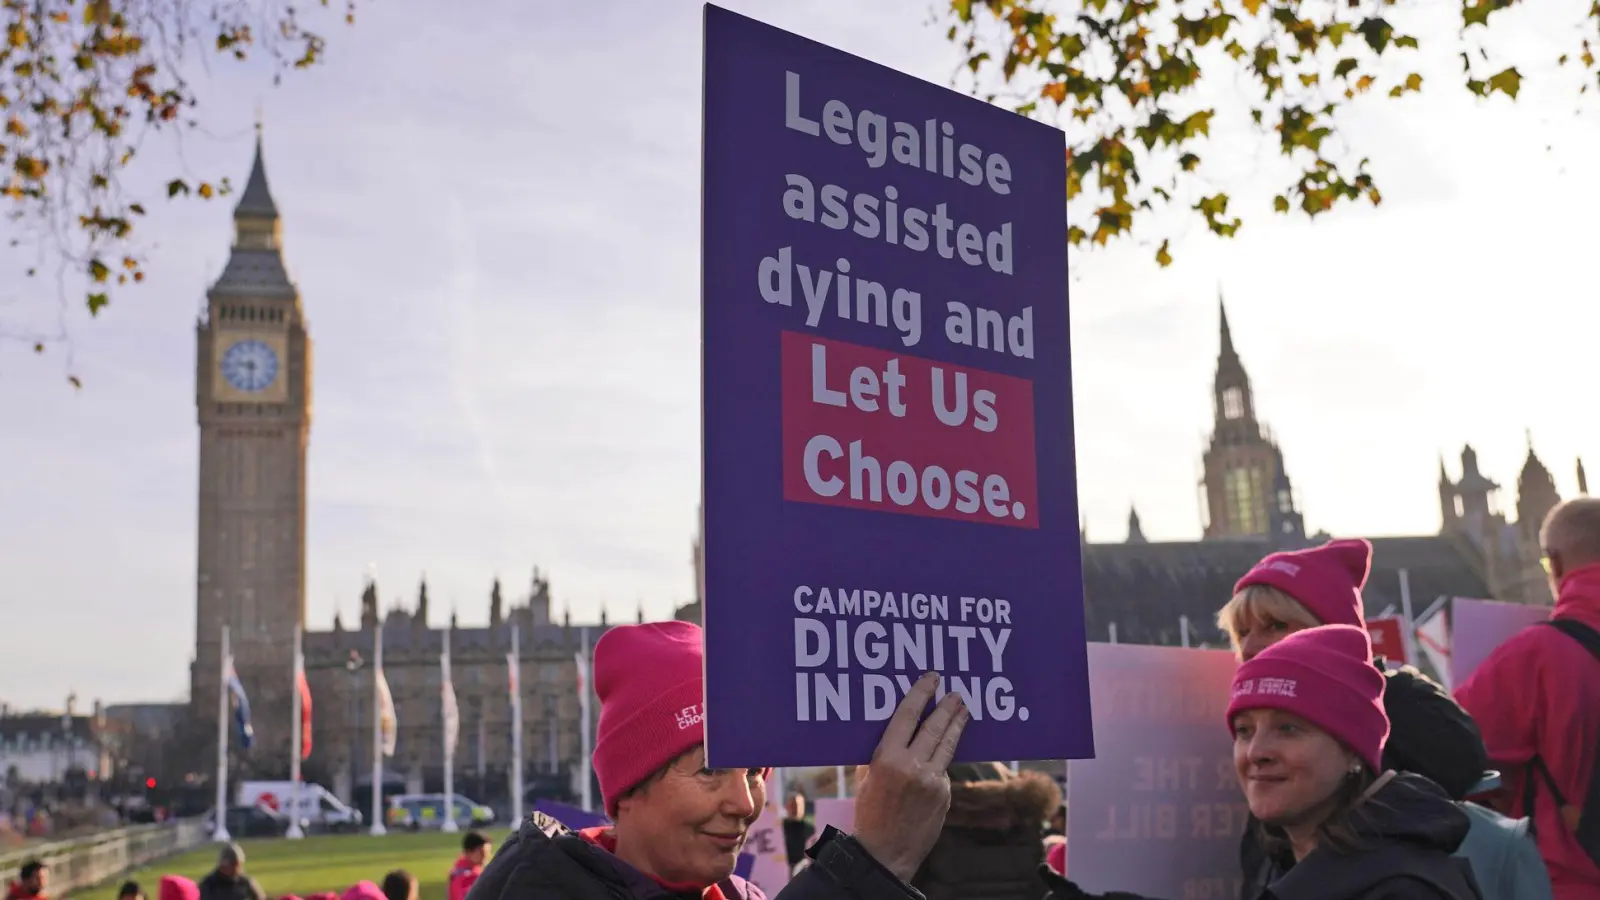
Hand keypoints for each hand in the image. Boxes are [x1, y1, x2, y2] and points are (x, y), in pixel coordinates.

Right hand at [852, 672, 969, 882]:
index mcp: (887, 758)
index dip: (921, 694)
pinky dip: (943, 760)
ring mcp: (933, 781)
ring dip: (956, 725)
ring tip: (964, 710)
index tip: (932, 679)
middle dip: (947, 707)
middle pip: (934, 727)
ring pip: (948, 745)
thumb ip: (881, 755)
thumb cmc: (870, 814)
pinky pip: (944, 770)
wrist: (885, 852)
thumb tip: (895, 732)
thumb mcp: (866, 778)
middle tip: (956, 692)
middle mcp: (913, 766)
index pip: (907, 716)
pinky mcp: (945, 794)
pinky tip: (944, 752)